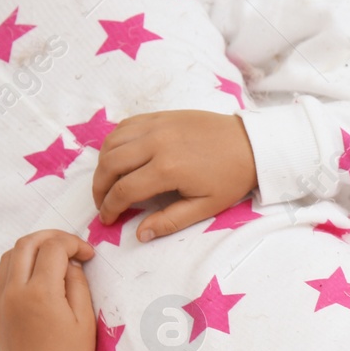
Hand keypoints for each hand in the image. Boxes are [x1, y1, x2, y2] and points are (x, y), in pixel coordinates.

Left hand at [0, 230, 97, 350]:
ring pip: (10, 254)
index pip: (54, 249)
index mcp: (42, 292)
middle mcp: (15, 289)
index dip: (74, 244)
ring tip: (52, 256)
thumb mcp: (85, 320)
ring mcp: (1, 296)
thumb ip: (79, 285)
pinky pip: (1, 272)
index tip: (87, 255)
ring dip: (32, 247)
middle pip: (27, 243)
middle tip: (70, 245)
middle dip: (51, 237)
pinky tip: (33, 271)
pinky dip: (17, 263)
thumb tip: (71, 264)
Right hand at [93, 110, 258, 241]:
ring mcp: (156, 126)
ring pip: (111, 143)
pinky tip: (118, 157)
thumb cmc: (231, 178)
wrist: (250, 144)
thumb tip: (141, 235)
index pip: (124, 190)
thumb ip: (171, 221)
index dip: (110, 207)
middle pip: (110, 165)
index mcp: (168, 169)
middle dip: (99, 188)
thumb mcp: (206, 207)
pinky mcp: (159, 115)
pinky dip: (114, 142)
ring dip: (102, 164)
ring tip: (107, 183)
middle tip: (101, 203)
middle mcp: (155, 143)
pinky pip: (124, 126)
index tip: (106, 219)